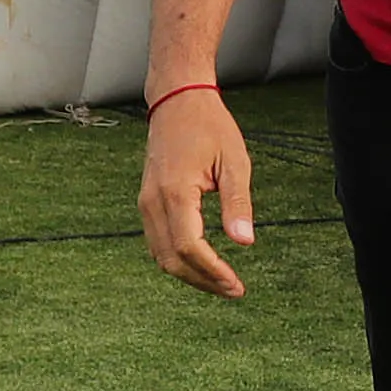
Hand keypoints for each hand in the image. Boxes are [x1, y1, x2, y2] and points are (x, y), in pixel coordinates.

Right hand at [139, 85, 255, 298]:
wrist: (177, 101)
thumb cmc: (209, 126)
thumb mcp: (234, 162)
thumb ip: (238, 204)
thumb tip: (245, 242)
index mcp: (176, 192)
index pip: (190, 247)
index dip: (213, 272)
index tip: (236, 284)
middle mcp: (153, 202)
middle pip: (172, 260)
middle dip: (202, 281)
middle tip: (234, 289)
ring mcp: (145, 203)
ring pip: (161, 256)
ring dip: (190, 275)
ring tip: (221, 282)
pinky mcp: (146, 202)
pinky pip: (157, 243)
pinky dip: (177, 260)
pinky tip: (202, 263)